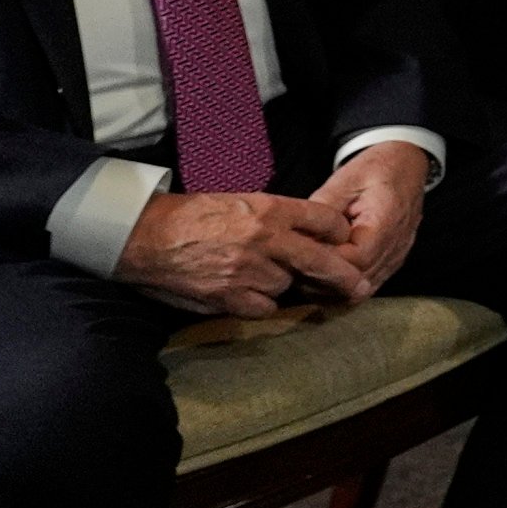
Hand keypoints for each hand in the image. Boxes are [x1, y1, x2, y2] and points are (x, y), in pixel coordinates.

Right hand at [114, 189, 366, 316]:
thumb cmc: (192, 214)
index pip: (324, 219)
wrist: (146, 236)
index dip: (338, 232)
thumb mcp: (241, 200)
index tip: (344, 240)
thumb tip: (306, 231)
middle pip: (321, 260)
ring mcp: (248, 270)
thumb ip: (275, 216)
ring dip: (283, 284)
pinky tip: (250, 295)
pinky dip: (261, 304)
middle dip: (344, 274)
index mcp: (270, 209)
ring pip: (287, 285)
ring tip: (264, 276)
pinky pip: (263, 308)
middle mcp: (266, 239)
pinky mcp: (229, 296)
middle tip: (360, 285)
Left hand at [302, 141, 434, 293]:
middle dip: (322, 280)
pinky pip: (366, 287)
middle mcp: (395, 247)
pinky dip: (342, 288)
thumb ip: (322, 210)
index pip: (354, 261)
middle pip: (356, 284)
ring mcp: (396, 258)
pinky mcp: (391, 263)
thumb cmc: (374, 170)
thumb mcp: (344, 181)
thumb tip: (298, 238)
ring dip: (331, 288)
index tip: (298, 255)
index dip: (323, 263)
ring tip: (305, 272)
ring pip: (360, 292)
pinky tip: (322, 274)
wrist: (407, 165)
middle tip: (293, 268)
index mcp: (385, 223)